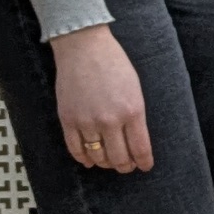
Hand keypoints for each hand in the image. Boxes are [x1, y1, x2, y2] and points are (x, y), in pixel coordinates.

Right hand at [50, 24, 156, 173]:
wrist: (84, 47)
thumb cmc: (113, 63)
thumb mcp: (135, 88)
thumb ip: (135, 116)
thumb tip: (135, 141)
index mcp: (132, 111)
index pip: (140, 149)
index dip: (143, 162)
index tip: (145, 166)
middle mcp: (110, 120)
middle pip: (119, 158)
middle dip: (125, 166)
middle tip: (127, 166)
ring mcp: (87, 121)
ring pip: (98, 157)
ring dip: (105, 163)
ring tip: (109, 161)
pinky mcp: (68, 119)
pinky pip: (76, 149)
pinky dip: (83, 158)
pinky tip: (89, 160)